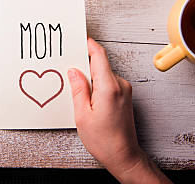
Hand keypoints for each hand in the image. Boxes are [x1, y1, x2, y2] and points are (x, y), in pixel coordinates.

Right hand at [68, 38, 170, 183]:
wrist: (124, 156)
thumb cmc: (104, 140)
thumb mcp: (82, 115)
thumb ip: (78, 89)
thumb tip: (74, 71)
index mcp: (109, 87)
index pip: (99, 56)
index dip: (89, 45)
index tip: (79, 39)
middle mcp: (120, 85)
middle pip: (100, 64)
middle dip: (84, 64)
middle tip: (69, 67)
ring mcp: (124, 90)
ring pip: (103, 74)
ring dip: (90, 76)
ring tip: (77, 89)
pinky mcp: (124, 96)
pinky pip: (108, 82)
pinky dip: (97, 84)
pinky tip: (87, 96)